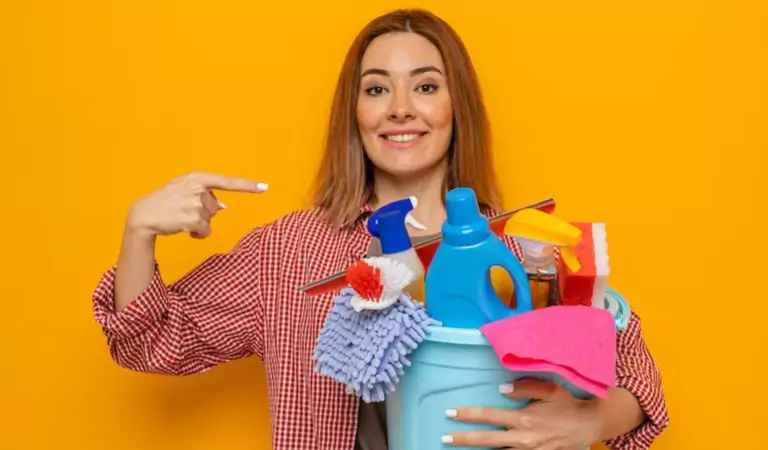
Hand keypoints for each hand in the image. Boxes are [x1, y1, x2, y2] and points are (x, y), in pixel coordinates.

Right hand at [126, 172, 266, 238]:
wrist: (143, 214)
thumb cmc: (164, 201)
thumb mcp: (183, 189)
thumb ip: (204, 193)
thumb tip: (223, 207)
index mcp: (197, 178)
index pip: (227, 182)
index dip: (248, 185)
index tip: (265, 187)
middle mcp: (198, 188)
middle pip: (216, 207)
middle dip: (203, 212)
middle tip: (183, 211)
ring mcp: (196, 203)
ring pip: (210, 219)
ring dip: (199, 224)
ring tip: (180, 218)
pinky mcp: (193, 219)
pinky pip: (206, 231)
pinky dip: (198, 234)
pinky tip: (184, 229)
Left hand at [443, 379, 603, 449]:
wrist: (589, 425)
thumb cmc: (567, 404)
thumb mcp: (548, 389)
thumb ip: (524, 387)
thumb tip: (501, 390)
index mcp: (523, 419)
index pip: (488, 415)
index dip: (468, 414)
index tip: (450, 413)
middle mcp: (522, 438)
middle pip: (486, 440)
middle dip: (464, 439)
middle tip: (444, 437)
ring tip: (459, 448)